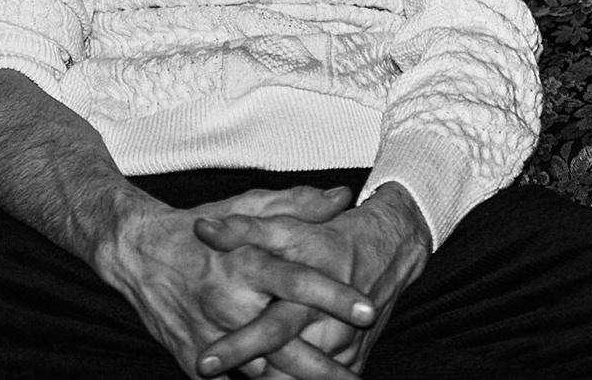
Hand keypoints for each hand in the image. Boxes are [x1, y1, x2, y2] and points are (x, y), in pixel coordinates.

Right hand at [95, 187, 374, 379]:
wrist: (134, 254)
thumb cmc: (196, 228)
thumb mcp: (244, 208)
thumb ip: (295, 206)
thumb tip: (342, 196)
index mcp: (242, 262)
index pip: (296, 281)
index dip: (334, 295)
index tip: (368, 309)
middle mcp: (227, 303)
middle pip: (285, 342)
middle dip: (325, 365)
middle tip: (357, 373)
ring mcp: (210, 337)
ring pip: (264, 372)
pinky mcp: (196, 360)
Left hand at [193, 184, 433, 378]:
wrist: (388, 249)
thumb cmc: (329, 237)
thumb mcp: (288, 226)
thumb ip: (244, 229)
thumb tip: (202, 230)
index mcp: (308, 299)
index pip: (270, 329)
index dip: (238, 347)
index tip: (204, 363)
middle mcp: (329, 330)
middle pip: (285, 364)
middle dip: (248, 371)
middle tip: (207, 371)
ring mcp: (343, 350)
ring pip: (302, 378)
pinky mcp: (353, 359)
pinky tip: (266, 378)